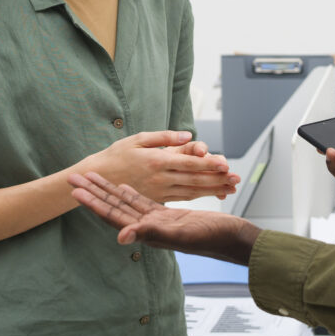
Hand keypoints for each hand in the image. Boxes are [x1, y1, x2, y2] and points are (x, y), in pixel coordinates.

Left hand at [69, 170, 259, 264]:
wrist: (232, 239)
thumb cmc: (209, 238)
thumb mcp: (178, 235)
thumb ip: (149, 233)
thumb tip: (120, 237)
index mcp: (146, 230)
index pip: (112, 214)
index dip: (93, 202)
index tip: (75, 190)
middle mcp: (147, 226)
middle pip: (113, 206)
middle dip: (93, 192)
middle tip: (73, 178)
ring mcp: (157, 220)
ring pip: (126, 203)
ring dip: (108, 190)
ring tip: (92, 178)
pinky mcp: (168, 215)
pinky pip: (144, 202)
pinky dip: (132, 193)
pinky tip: (124, 187)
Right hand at [81, 131, 239, 203]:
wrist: (98, 179)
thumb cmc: (117, 155)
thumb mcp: (138, 139)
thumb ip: (164, 137)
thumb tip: (188, 136)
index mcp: (157, 161)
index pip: (189, 164)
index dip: (208, 165)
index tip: (225, 164)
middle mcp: (161, 178)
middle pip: (195, 179)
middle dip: (217, 179)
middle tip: (236, 178)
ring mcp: (160, 191)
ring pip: (191, 191)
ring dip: (212, 189)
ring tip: (230, 187)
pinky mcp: (157, 199)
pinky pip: (181, 197)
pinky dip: (198, 195)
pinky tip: (210, 194)